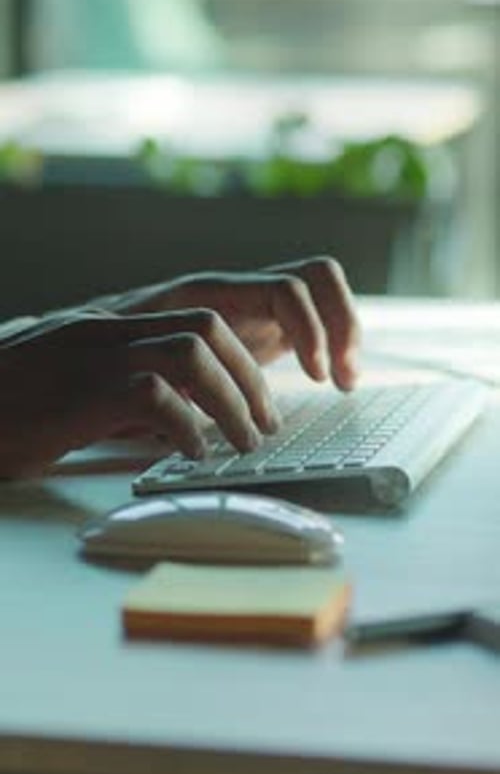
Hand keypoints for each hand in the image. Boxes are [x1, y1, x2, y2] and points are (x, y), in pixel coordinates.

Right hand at [0, 310, 279, 477]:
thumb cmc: (13, 411)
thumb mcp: (77, 392)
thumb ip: (127, 396)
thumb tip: (181, 423)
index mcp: (111, 330)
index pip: (198, 319)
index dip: (241, 356)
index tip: (258, 397)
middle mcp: (109, 333)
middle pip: (207, 328)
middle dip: (249, 376)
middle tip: (265, 423)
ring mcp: (94, 358)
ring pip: (191, 353)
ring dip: (231, 400)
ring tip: (244, 442)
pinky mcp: (81, 394)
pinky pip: (154, 397)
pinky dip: (186, 427)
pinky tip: (192, 454)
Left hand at [109, 256, 360, 390]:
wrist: (98, 346)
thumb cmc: (112, 358)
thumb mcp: (133, 371)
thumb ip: (160, 385)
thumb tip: (182, 421)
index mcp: (211, 294)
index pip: (284, 289)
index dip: (309, 330)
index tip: (316, 375)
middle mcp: (240, 292)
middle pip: (316, 278)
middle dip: (342, 325)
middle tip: (343, 380)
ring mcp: (255, 307)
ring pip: (320, 294)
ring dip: (345, 333)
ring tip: (346, 382)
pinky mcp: (264, 328)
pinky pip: (313, 320)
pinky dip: (332, 346)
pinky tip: (332, 382)